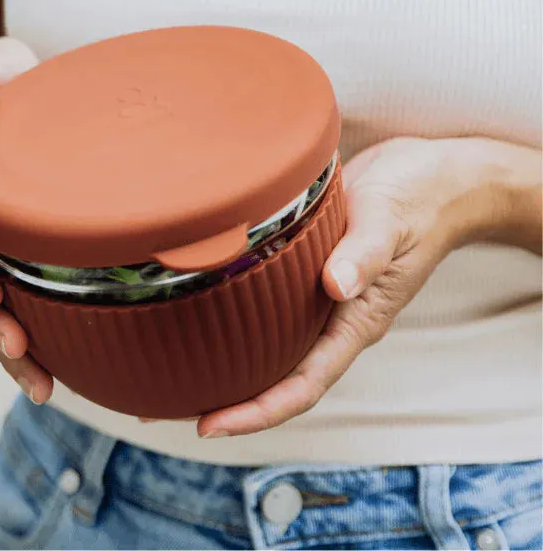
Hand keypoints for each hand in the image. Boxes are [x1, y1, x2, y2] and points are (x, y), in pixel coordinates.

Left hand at [195, 136, 511, 438]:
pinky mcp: (308, 270)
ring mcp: (320, 297)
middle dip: (229, 399)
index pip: (304, 385)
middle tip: (170, 409)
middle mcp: (335, 318)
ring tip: (175, 370)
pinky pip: (270, 307)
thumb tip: (336, 286)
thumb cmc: (418, 199)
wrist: (433, 178)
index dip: (258, 411)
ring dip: (227, 362)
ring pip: (269, 345)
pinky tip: (203, 311)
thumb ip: (365, 254)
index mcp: (357, 320)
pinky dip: (235, 316)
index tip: (211, 426)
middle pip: (278, 377)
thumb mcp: (390, 222)